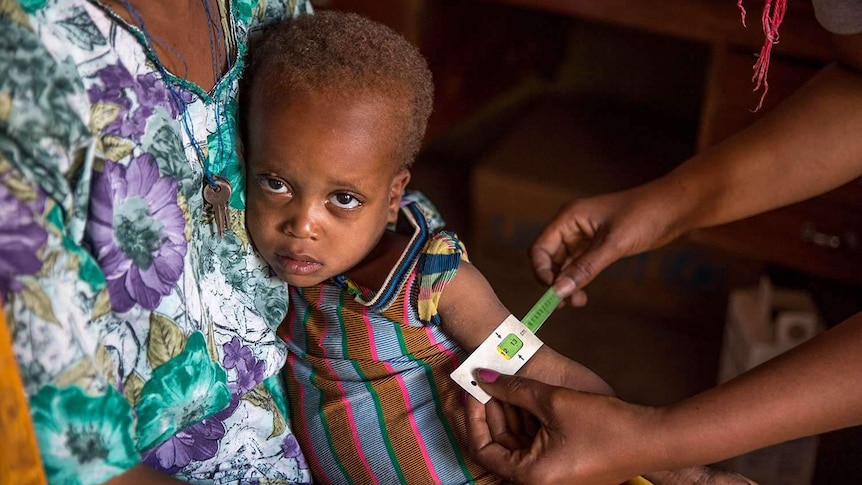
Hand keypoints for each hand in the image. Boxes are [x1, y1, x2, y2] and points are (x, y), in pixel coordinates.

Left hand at [465, 370, 758, 484]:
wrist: (652, 439)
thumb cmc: (604, 424)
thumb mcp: (553, 401)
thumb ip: (514, 389)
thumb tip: (482, 377)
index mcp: (531, 476)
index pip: (484, 449)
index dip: (474, 417)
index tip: (471, 389)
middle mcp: (538, 483)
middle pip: (499, 447)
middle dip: (490, 413)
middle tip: (484, 382)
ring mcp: (552, 478)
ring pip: (516, 445)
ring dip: (508, 415)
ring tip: (503, 384)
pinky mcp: (564, 469)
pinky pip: (534, 447)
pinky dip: (526, 424)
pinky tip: (524, 397)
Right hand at [530, 187, 683, 306]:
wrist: (675, 207)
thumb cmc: (645, 215)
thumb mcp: (614, 244)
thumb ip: (585, 268)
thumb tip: (559, 291)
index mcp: (569, 218)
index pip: (540, 248)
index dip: (541, 271)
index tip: (552, 292)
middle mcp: (572, 226)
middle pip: (549, 259)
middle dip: (554, 282)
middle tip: (566, 304)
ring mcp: (584, 236)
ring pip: (564, 265)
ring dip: (567, 284)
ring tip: (578, 302)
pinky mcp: (597, 245)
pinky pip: (579, 266)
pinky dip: (579, 280)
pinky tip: (583, 293)